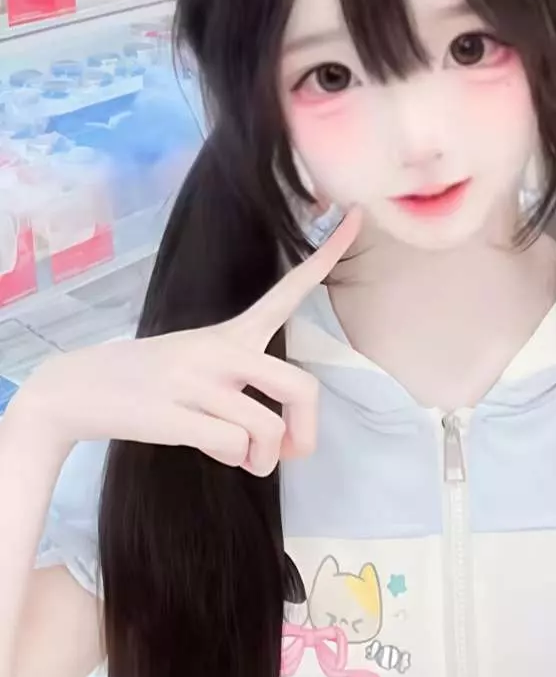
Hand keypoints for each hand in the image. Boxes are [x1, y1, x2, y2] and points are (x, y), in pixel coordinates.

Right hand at [20, 210, 361, 475]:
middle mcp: (220, 348)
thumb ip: (249, 390)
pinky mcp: (173, 412)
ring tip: (248, 460)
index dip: (328, 254)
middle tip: (295, 451)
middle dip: (307, 430)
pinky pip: (233, 444)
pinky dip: (234, 459)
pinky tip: (214, 451)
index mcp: (232, 333)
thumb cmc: (152, 382)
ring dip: (264, 458)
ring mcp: (196, 380)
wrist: (75, 390)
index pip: (289, 290)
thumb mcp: (202, 369)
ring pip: (266, 427)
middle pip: (301, 387)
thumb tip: (281, 443)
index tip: (360, 215)